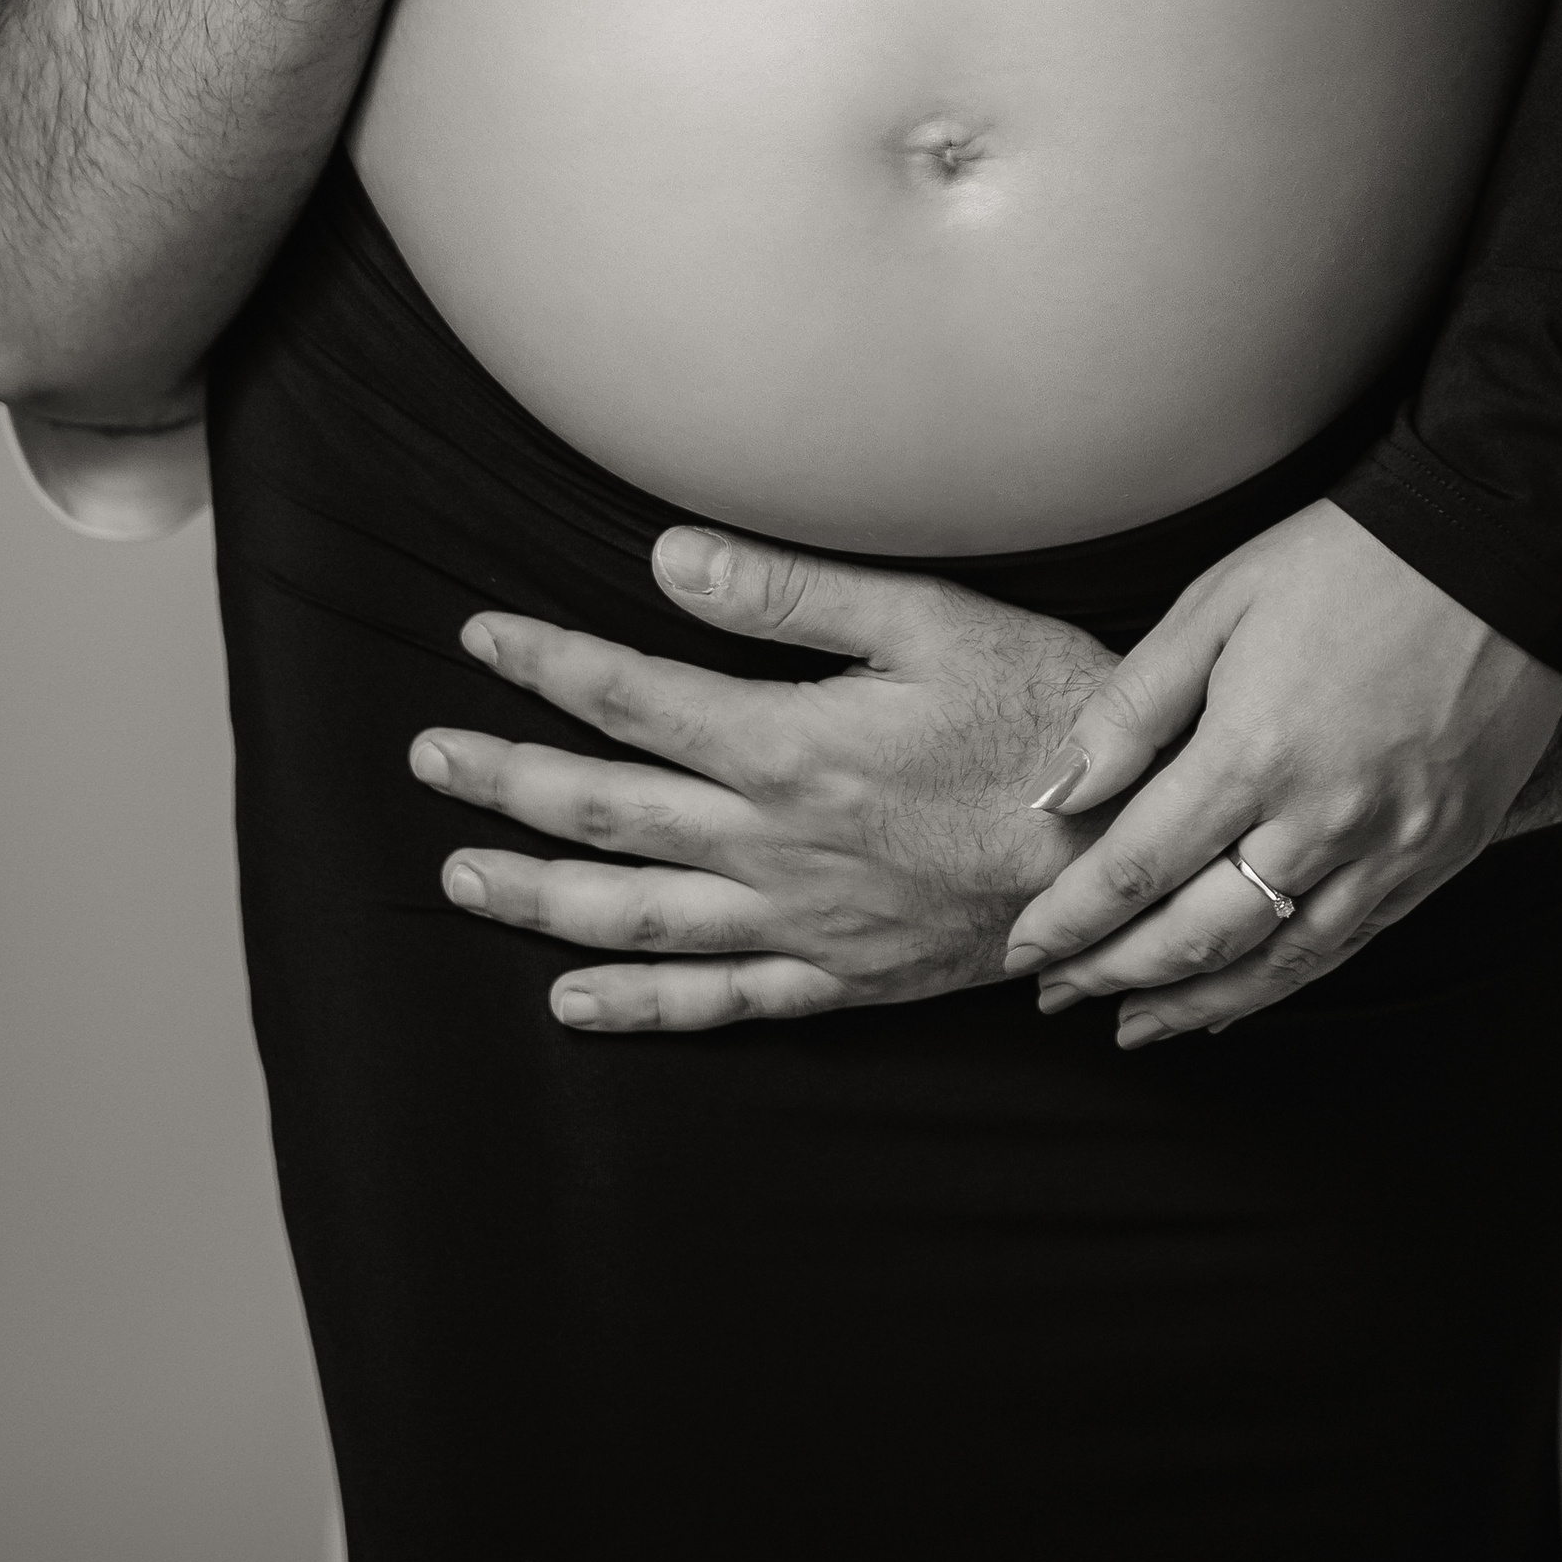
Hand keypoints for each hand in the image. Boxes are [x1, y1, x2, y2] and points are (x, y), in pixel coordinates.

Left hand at [408, 526, 1118, 1028]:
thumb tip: (664, 557)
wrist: (1132, 844)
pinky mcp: (844, 976)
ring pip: (635, 914)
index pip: (630, 697)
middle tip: (428, 757)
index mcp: (790, 745)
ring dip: (537, 894)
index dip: (544, 664)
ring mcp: (804, 920)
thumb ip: (788, 593)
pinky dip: (637, 1004)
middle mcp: (776, 844)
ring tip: (459, 876)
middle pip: (606, 812)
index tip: (477, 638)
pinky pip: (718, 1000)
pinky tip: (573, 1000)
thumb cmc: (1044, 713)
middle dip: (506, 782)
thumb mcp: (931, 619)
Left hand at [1002, 501, 1561, 1045]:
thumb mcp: (1217, 604)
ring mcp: (1391, 846)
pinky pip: (1349, 943)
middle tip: (1057, 993)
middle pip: (1197, 933)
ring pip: (1275, 960)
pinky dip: (1284, 982)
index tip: (1024, 949)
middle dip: (1114, 973)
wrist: (1497, 548)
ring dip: (1195, 1003)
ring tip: (1133, 1024)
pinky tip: (1240, 998)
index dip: (1072, 919)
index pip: (1137, 866)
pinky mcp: (1440, 855)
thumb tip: (1058, 792)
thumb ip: (1133, 707)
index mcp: (1253, 750)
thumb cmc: (1344, 562)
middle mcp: (1322, 818)